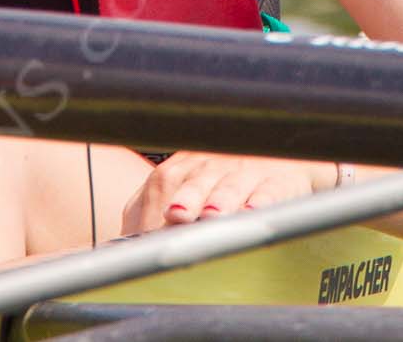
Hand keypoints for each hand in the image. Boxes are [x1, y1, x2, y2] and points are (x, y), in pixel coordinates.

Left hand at [121, 153, 331, 235]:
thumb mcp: (181, 188)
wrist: (275, 159)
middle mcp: (212, 166)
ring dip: (220, 200)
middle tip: (176, 214)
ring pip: (230, 185)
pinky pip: (269, 190)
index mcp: (184, 167)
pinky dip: (261, 200)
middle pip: (196, 180)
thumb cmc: (220, 181)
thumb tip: (124, 242)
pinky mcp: (277, 181)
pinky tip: (253, 210)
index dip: (156, 201)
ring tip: (211, 215)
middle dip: (186, 197)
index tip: (147, 225)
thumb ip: (150, 208)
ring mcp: (245, 172)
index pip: (165, 182)